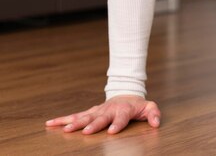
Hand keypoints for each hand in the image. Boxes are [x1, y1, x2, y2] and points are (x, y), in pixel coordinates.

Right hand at [45, 95, 160, 134]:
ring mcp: (97, 110)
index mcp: (123, 110)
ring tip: (65, 129)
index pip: (121, 117)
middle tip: (85, 131)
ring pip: (85, 116)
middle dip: (93, 124)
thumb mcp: (149, 107)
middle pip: (100, 118)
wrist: (125, 93)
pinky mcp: (89, 112)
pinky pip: (75, 115)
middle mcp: (108, 109)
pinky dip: (62, 119)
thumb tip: (156, 123)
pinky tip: (50, 123)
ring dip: (75, 122)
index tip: (112, 131)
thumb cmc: (136, 104)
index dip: (117, 124)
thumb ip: (153, 114)